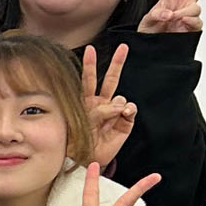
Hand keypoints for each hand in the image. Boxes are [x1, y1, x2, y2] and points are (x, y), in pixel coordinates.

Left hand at [81, 44, 136, 167]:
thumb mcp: (80, 123)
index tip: (90, 49)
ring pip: (121, 96)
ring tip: (107, 118)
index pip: (88, 79)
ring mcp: (114, 112)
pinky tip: (124, 114)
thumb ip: (97, 111)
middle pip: (110, 79)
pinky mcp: (124, 123)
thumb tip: (119, 105)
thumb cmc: (76, 141)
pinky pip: (130, 110)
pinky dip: (128, 110)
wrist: (85, 158)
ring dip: (115, 104)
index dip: (90, 64)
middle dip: (117, 63)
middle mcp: (100, 103)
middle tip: (123, 47)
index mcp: (85, 101)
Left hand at [137, 0, 205, 33]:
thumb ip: (157, 14)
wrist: (152, 48)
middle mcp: (184, 2)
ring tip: (175, 18)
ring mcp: (190, 14)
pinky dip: (190, 21)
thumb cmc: (149, 32)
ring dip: (186, 12)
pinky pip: (197, 22)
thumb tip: (170, 13)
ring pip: (196, 8)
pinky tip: (183, 23)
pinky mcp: (193, 27)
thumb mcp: (147, 20)